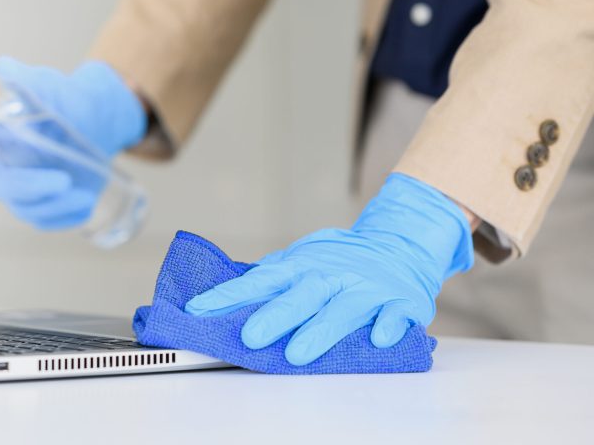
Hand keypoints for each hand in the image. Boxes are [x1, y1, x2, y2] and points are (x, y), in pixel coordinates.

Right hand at [0, 57, 145, 229]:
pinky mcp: (42, 204)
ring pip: (25, 208)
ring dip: (55, 205)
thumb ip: (30, 79)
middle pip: (0, 184)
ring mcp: (21, 187)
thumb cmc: (67, 99)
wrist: (99, 120)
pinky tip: (86, 203)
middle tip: (64, 180)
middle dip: (30, 187)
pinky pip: (46, 220)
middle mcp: (1, 162)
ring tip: (83, 192)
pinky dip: (66, 216)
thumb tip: (6, 64)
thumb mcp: (52, 86)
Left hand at [184, 173, 473, 364]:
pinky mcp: (400, 302)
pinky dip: (387, 325)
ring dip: (320, 331)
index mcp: (302, 266)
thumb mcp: (301, 259)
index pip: (260, 280)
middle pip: (301, 296)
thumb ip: (270, 277)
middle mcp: (331, 275)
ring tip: (297, 353)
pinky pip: (394, 314)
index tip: (199, 309)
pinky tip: (377, 338)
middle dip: (275, 317)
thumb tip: (227, 295)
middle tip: (250, 336)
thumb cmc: (340, 260)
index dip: (229, 295)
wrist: (399, 246)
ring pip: (342, 310)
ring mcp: (366, 288)